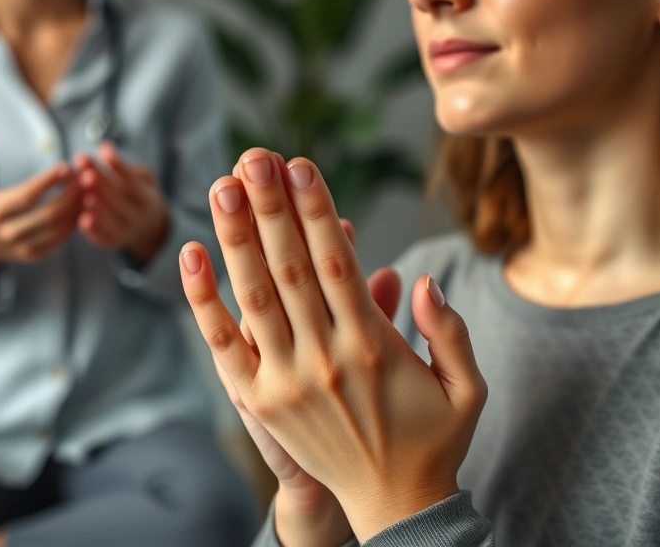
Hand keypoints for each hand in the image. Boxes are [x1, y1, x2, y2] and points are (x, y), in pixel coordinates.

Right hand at [0, 124, 79, 292]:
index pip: (27, 196)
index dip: (48, 182)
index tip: (66, 166)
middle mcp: (9, 232)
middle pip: (50, 214)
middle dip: (71, 194)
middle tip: (84, 176)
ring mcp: (23, 246)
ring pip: (59, 228)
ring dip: (78, 208)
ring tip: (87, 188)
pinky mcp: (33, 254)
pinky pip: (60, 239)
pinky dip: (74, 221)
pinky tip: (81, 204)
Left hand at [76, 143, 169, 265]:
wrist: (148, 228)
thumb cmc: (139, 195)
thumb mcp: (142, 178)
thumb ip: (122, 166)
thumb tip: (105, 147)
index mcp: (147, 199)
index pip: (132, 181)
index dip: (119, 167)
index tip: (102, 152)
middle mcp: (139, 217)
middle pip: (121, 201)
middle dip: (102, 186)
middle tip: (85, 172)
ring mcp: (126, 232)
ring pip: (113, 222)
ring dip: (98, 208)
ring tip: (84, 194)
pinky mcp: (112, 242)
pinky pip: (103, 239)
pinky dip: (93, 231)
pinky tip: (82, 219)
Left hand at [180, 148, 487, 541]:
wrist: (394, 506)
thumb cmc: (436, 440)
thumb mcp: (468, 388)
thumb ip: (452, 332)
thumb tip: (423, 279)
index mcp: (375, 348)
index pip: (337, 263)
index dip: (315, 210)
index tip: (299, 165)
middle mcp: (325, 358)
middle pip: (290, 268)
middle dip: (271, 206)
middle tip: (253, 154)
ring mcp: (286, 381)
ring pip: (254, 296)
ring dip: (235, 237)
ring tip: (222, 186)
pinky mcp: (260, 401)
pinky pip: (223, 344)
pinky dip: (204, 300)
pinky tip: (192, 256)